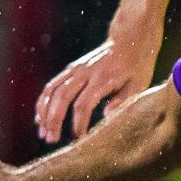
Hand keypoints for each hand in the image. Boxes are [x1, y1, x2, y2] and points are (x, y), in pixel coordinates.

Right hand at [35, 20, 160, 143]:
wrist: (129, 39)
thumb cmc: (137, 66)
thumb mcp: (138, 83)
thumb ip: (122, 100)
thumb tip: (106, 116)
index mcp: (103, 78)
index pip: (84, 104)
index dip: (78, 123)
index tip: (79, 139)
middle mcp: (85, 72)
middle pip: (62, 97)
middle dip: (54, 120)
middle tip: (52, 140)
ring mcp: (76, 69)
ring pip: (52, 90)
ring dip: (44, 112)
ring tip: (43, 133)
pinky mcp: (71, 69)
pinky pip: (52, 85)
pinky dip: (44, 102)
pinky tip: (41, 118)